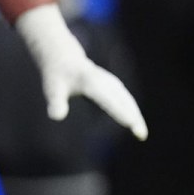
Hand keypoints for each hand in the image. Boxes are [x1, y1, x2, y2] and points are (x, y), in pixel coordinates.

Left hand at [16, 4, 148, 139]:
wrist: (65, 59)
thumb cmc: (58, 77)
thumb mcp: (52, 89)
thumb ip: (55, 102)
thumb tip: (57, 117)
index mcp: (91, 82)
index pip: (108, 100)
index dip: (119, 112)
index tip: (130, 123)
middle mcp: (105, 82)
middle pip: (124, 101)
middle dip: (133, 116)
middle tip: (141, 135)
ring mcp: (112, 83)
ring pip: (128, 101)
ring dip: (136, 116)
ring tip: (141, 134)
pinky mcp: (114, 87)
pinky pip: (127, 101)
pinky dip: (133, 112)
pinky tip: (136, 123)